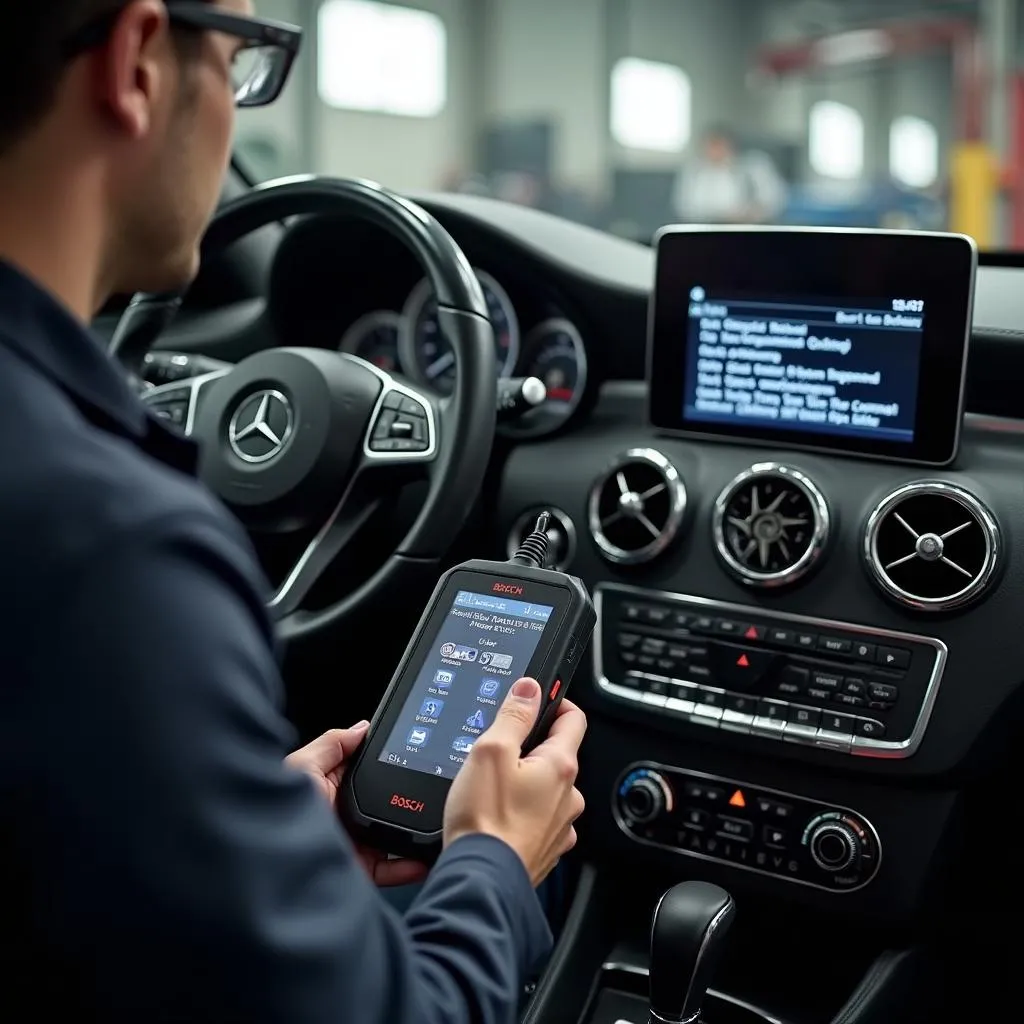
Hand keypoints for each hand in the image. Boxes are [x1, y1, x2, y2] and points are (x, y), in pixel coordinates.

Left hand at [286, 723, 427, 887]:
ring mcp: (354, 842)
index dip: (388, 761)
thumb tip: (361, 728)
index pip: (366, 769)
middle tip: (432, 787)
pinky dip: (409, 865)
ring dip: (414, 831)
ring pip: (393, 834)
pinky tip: (422, 857)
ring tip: (434, 823)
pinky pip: (391, 868)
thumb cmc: (274, 815)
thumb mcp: (301, 768)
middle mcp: (345, 813)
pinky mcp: (359, 869)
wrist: (271, 869)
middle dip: (408, 796)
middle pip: (385, 801)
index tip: (413, 752)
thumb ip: (332, 745)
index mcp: (330, 786)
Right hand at [444, 678, 586, 886]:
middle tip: (500, 750)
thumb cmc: (485, 821)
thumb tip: (530, 689)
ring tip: (492, 789)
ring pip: (546, 791)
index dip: (556, 703)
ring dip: (526, 784)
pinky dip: (521, 813)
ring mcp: (559, 827)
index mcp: (560, 767)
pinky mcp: (545, 850)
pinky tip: (496, 816)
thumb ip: (513, 716)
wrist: (480, 882)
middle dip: (531, 748)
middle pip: (557, 756)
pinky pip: (538, 820)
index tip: (538, 700)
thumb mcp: (490, 751)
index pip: (573, 720)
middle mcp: (568, 797)